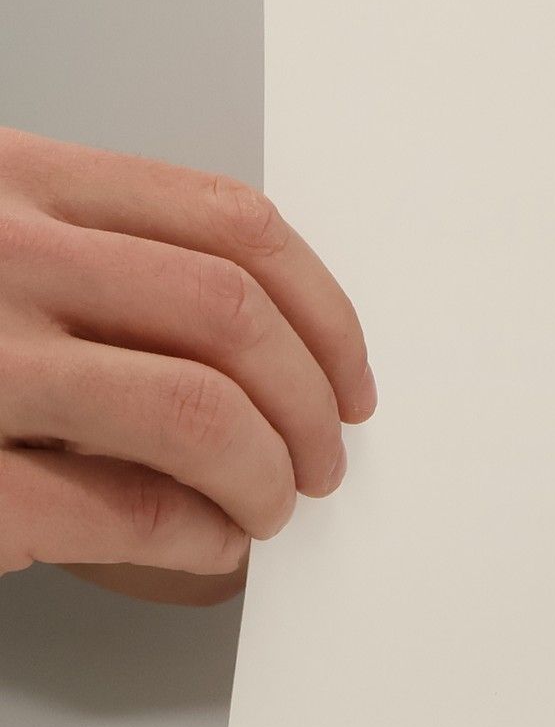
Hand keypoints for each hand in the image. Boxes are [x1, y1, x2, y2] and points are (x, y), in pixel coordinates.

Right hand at [0, 127, 374, 603]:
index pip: (230, 224)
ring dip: (268, 475)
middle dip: (313, 404)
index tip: (349, 375)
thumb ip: (88, 262)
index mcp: (9, 184)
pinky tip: (206, 543)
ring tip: (266, 505)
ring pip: (201, 411)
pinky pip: (131, 507)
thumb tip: (260, 346)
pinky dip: (202, 536)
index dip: (325, 312)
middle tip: (321, 459)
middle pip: (235, 315)